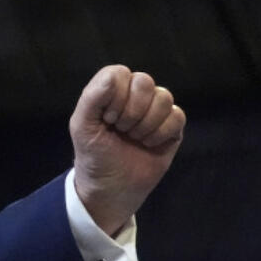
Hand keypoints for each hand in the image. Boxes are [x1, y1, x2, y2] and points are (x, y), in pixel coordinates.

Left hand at [69, 65, 185, 233]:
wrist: (112, 187)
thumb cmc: (93, 154)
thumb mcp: (82, 126)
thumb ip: (92, 98)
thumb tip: (112, 77)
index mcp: (109, 91)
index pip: (119, 73)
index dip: (115, 95)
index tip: (107, 118)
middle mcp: (134, 95)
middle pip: (144, 81)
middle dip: (131, 111)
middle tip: (121, 129)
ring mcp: (155, 110)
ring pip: (163, 97)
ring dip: (145, 124)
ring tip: (134, 138)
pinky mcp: (173, 127)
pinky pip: (177, 115)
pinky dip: (161, 133)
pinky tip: (149, 144)